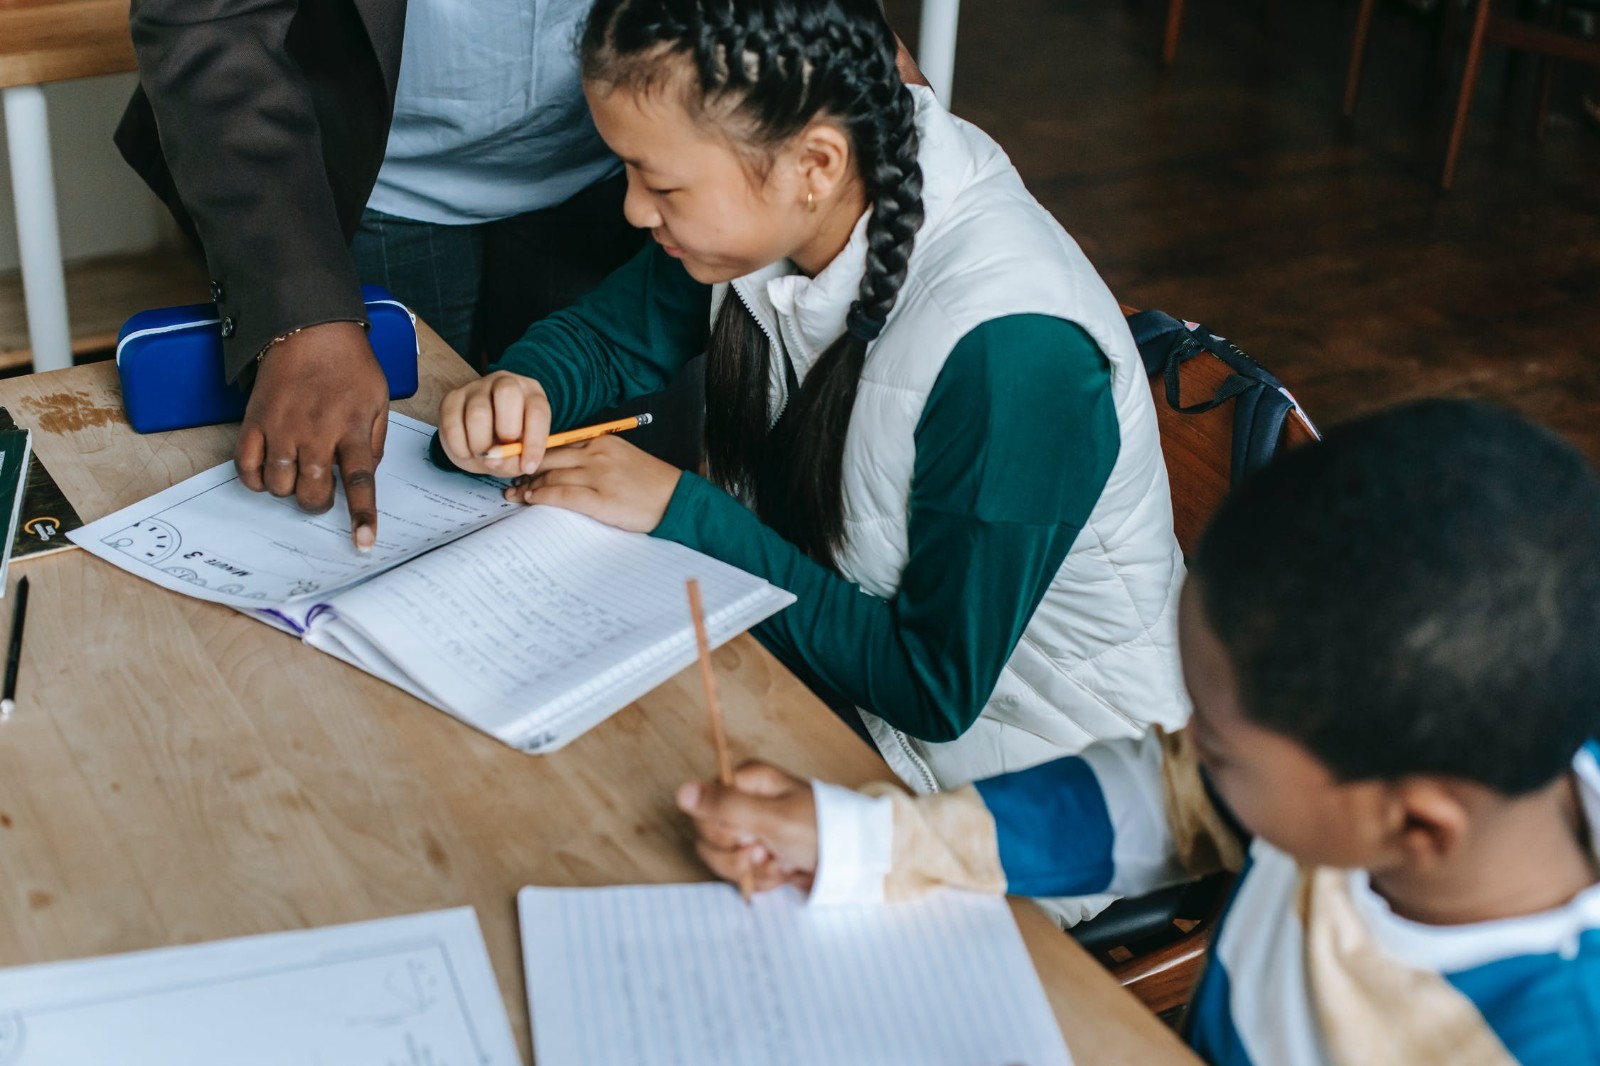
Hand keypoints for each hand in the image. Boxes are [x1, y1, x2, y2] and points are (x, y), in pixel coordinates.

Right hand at [236, 321, 388, 549]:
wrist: (309, 329)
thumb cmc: (350, 366)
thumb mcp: (378, 401)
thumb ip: (375, 441)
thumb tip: (366, 476)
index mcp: (352, 428)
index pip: (360, 481)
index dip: (362, 515)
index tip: (363, 543)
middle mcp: (316, 431)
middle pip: (313, 491)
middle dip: (317, 503)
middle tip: (320, 491)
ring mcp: (281, 427)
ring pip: (279, 485)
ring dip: (289, 490)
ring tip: (297, 472)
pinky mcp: (254, 421)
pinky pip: (247, 467)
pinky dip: (257, 479)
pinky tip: (269, 471)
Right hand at [437, 371, 552, 478]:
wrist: (479, 439)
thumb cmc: (507, 445)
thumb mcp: (517, 456)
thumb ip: (513, 461)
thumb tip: (494, 459)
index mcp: (532, 394)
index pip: (537, 411)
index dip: (535, 442)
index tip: (528, 467)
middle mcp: (505, 383)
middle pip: (507, 393)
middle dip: (507, 430)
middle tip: (502, 452)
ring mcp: (476, 387)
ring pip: (477, 411)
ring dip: (480, 444)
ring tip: (481, 455)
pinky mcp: (452, 397)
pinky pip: (453, 422)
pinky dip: (459, 445)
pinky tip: (466, 452)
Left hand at [511, 434, 680, 532]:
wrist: (677, 500)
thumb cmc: (651, 484)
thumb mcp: (623, 459)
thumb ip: (596, 458)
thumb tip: (565, 467)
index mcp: (601, 442)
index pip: (557, 444)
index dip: (533, 454)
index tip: (518, 462)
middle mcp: (597, 455)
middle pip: (548, 458)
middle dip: (523, 469)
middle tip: (507, 478)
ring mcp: (599, 477)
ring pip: (551, 477)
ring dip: (528, 486)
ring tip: (514, 495)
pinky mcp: (601, 500)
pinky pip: (563, 495)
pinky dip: (542, 496)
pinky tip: (531, 500)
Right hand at [677, 761, 819, 894]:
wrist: (851, 861)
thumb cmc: (818, 830)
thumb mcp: (771, 817)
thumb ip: (724, 806)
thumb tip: (682, 793)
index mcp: (746, 783)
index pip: (703, 810)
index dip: (722, 829)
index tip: (748, 834)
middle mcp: (744, 805)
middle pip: (709, 838)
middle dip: (739, 854)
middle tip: (767, 850)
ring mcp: (751, 832)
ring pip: (722, 860)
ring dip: (753, 869)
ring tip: (780, 862)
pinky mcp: (759, 857)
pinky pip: (742, 875)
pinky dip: (763, 878)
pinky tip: (784, 871)